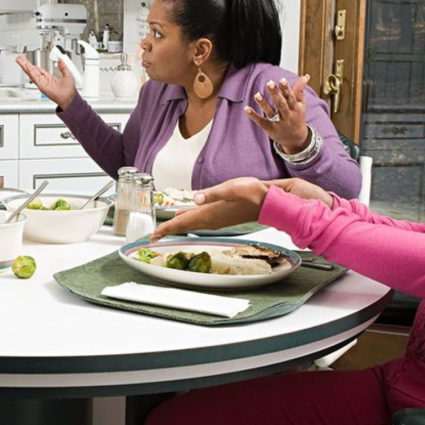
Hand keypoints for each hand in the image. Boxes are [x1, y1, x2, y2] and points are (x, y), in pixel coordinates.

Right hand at [16, 55, 76, 109]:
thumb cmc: (69, 91)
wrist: (70, 98)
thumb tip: (61, 60)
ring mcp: (42, 83)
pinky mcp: (42, 86)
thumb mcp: (67, 74)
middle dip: (25, 64)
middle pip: (32, 71)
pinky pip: (35, 78)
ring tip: (19, 60)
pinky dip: (30, 72)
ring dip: (25, 66)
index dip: (32, 65)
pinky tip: (26, 67)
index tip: (28, 61)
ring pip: (31, 73)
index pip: (38, 70)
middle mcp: (44, 81)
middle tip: (20, 58)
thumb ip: (63, 67)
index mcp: (48, 78)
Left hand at [149, 176, 332, 241]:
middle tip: (152, 236)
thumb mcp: (232, 188)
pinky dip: (189, 220)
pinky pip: (199, 220)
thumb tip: (195, 197)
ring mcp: (216, 218)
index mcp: (210, 213)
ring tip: (164, 229)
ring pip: (191, 224)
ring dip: (177, 226)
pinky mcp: (222, 215)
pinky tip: (186, 215)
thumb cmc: (254, 193)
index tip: (152, 236)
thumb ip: (212, 193)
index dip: (166, 229)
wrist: (271, 202)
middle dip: (168, 230)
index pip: (182, 223)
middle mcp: (211, 219)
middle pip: (184, 226)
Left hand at [246, 75, 310, 154]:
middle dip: (275, 94)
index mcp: (296, 108)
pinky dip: (254, 115)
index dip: (286, 89)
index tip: (281, 79)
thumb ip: (299, 90)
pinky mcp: (270, 129)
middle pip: (281, 104)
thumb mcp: (300, 105)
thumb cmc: (296, 117)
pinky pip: (262, 122)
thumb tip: (305, 76)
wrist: (295, 139)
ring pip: (271, 112)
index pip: (291, 97)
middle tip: (269, 82)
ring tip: (256, 94)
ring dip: (263, 103)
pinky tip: (246, 108)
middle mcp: (288, 116)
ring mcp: (279, 123)